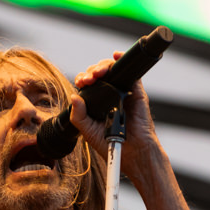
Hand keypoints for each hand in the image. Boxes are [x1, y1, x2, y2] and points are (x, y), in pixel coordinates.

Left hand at [68, 50, 160, 175]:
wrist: (133, 152)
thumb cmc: (112, 144)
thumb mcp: (88, 131)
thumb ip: (78, 116)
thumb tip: (73, 97)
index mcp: (97, 102)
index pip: (88, 84)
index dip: (83, 79)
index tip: (81, 83)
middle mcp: (109, 94)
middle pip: (98, 74)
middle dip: (91, 72)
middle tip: (89, 79)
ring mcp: (123, 91)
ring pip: (112, 70)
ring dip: (102, 66)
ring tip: (98, 73)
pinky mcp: (136, 91)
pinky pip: (130, 72)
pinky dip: (122, 60)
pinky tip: (115, 57)